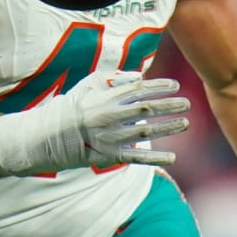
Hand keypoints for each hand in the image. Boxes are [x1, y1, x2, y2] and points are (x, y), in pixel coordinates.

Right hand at [0, 73, 189, 175]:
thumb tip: (139, 76)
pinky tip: (173, 158)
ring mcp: (111, 138)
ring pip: (146, 133)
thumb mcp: (88, 84)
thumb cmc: (72, 105)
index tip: (175, 85)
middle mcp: (111, 118)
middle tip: (187, 103)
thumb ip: (114, 78)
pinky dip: (155, 159)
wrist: (49, 136)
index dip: (159, 87)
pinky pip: (136, 158)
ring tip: (185, 123)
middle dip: (169, 106)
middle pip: (147, 111)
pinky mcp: (110, 156)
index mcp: (106, 99)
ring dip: (168, 128)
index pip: (139, 90)